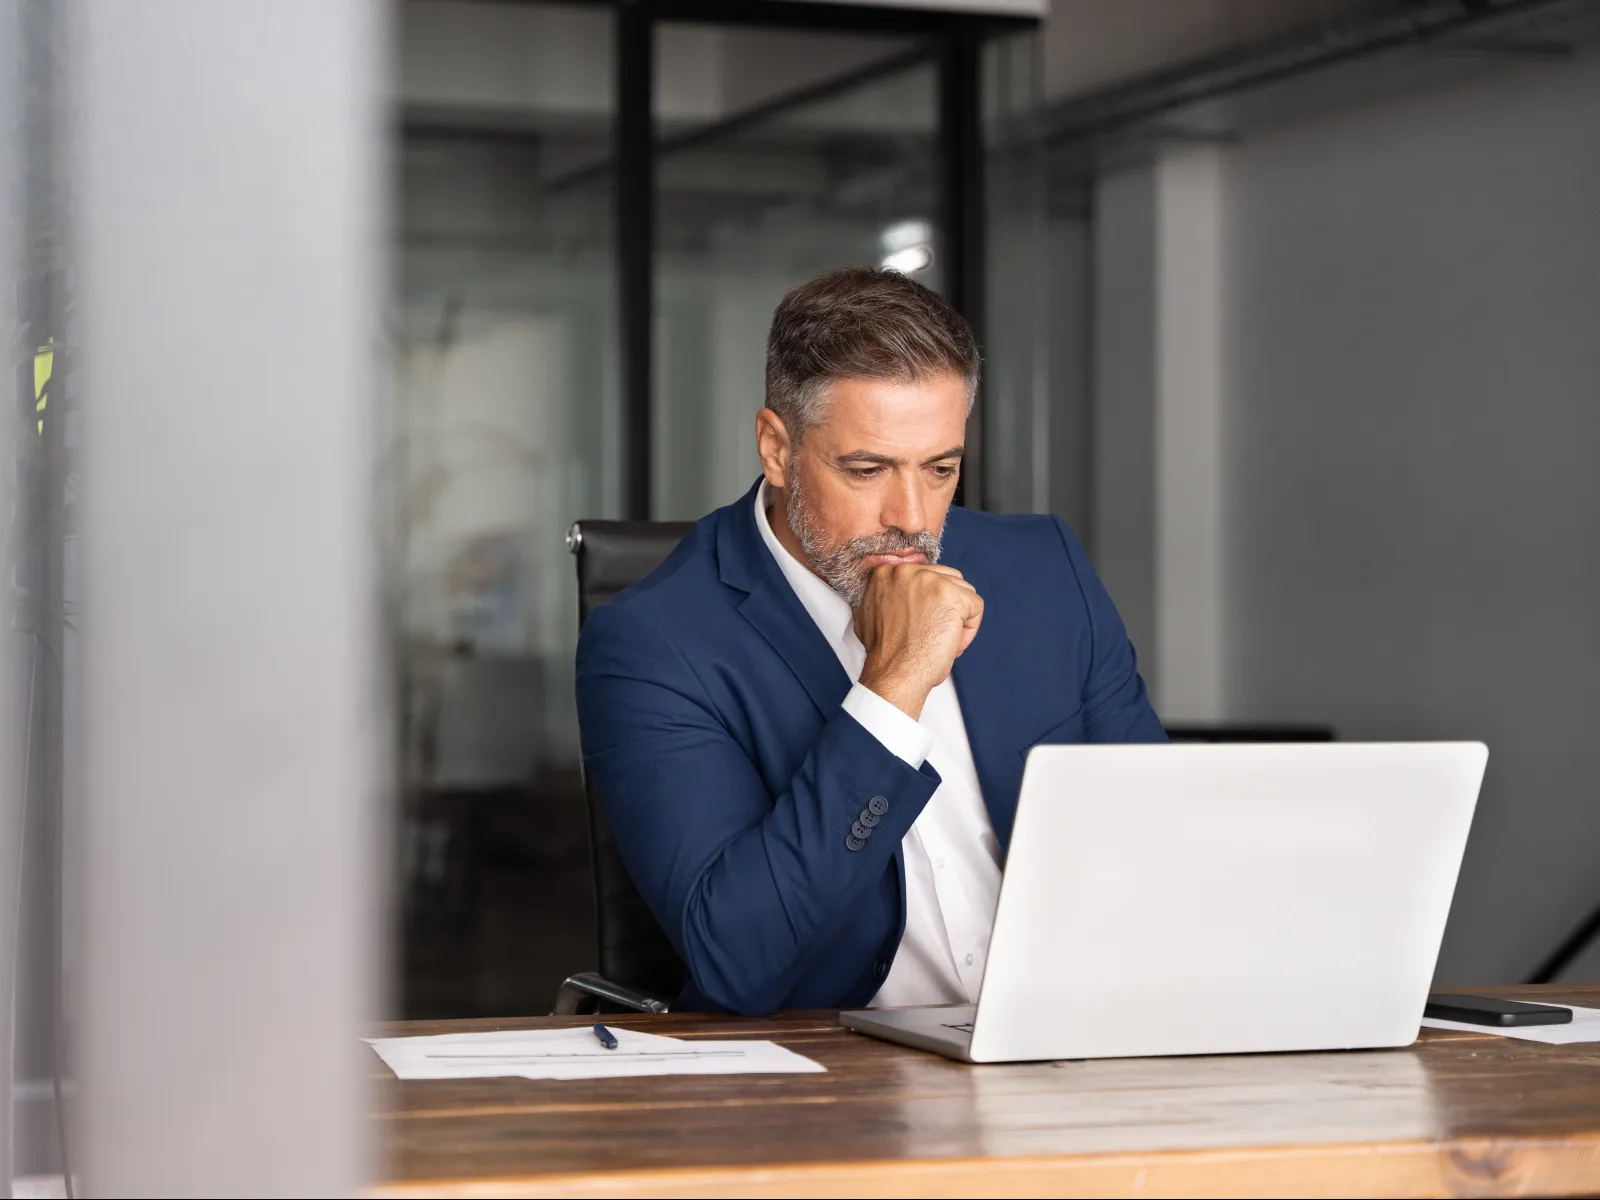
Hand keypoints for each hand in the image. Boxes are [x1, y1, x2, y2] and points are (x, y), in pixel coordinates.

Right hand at [854, 563, 983, 720]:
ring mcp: (930, 581)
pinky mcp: (951, 596)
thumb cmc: (887, 654)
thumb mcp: (875, 612)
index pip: (926, 576)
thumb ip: (891, 595)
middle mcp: (907, 571)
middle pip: (948, 579)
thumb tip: (906, 591)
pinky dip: (969, 631)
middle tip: (932, 634)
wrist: (893, 674)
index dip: (930, 603)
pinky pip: (976, 607)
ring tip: (940, 641)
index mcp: (887, 572)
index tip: (923, 623)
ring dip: (958, 619)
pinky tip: (951, 644)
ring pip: (964, 592)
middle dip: (947, 608)